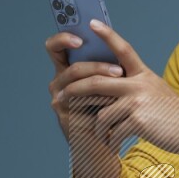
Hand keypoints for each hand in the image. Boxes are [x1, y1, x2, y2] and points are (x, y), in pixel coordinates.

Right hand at [45, 30, 122, 145]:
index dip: (63, 38)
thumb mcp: (109, 82)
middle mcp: (58, 84)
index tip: (80, 37)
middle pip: (72, 68)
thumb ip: (106, 63)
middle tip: (118, 70)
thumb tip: (114, 41)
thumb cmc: (110, 108)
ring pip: (78, 86)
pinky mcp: (65, 118)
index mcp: (66, 69)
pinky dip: (101, 102)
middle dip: (97, 66)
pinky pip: (82, 106)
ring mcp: (59, 101)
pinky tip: (116, 103)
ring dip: (102, 83)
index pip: (55, 47)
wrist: (106, 140)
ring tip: (122, 83)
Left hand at [53, 19, 178, 154]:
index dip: (107, 35)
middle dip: (75, 90)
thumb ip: (135, 87)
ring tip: (102, 137)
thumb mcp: (156, 92)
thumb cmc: (174, 116)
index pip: (123, 49)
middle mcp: (139, 84)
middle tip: (60, 97)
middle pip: (97, 82)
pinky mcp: (138, 120)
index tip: (92, 23)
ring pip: (102, 114)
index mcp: (143, 74)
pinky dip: (110, 142)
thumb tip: (109, 88)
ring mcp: (138, 101)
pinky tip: (113, 147)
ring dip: (98, 129)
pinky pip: (112, 131)